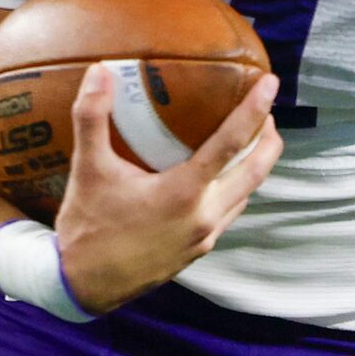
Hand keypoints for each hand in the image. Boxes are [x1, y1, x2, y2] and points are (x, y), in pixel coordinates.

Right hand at [53, 64, 280, 316]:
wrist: (84, 284)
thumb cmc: (87, 226)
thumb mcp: (87, 168)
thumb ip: (92, 117)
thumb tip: (98, 71)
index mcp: (183, 192)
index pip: (231, 143)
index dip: (254, 110)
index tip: (270, 84)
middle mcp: (204, 215)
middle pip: (255, 171)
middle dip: (268, 140)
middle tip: (268, 112)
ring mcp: (204, 236)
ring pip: (245, 194)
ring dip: (256, 166)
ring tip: (252, 142)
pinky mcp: (197, 250)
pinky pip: (229, 212)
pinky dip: (236, 189)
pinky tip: (220, 181)